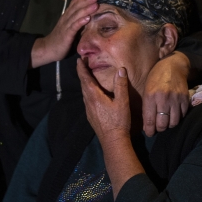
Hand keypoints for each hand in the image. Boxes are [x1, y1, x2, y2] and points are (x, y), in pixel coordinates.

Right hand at [31, 0, 97, 67]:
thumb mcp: (71, 27)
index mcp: (68, 15)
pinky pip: (74, 27)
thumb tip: (91, 14)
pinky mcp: (66, 34)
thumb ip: (78, 20)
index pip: (75, 0)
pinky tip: (87, 18)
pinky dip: (80, 21)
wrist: (48, 48)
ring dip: (86, 8)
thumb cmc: (62, 38)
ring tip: (95, 3)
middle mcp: (67, 17)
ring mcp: (66, 25)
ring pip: (76, 14)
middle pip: (76, 5)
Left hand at [78, 59, 144, 198]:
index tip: (79, 59)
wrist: (113, 142)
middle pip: (82, 84)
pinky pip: (86, 99)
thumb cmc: (118, 121)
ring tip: (87, 75)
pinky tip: (92, 93)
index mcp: (94, 96)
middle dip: (82, 73)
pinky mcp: (91, 116)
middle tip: (83, 63)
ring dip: (84, 82)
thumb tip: (121, 69)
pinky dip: (87, 91)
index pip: (85, 78)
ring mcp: (88, 110)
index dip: (81, 68)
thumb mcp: (122, 102)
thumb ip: (121, 85)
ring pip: (84, 92)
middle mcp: (88, 102)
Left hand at [142, 51, 189, 136]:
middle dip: (159, 129)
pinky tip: (173, 115)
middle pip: (162, 124)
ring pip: (173, 122)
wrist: (172, 65)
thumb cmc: (155, 77)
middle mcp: (163, 99)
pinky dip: (178, 118)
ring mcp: (175, 99)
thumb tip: (146, 124)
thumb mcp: (146, 89)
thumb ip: (146, 106)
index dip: (149, 130)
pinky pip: (182, 115)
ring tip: (166, 123)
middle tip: (157, 128)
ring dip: (169, 125)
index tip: (149, 133)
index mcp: (150, 96)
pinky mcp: (185, 99)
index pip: (149, 120)